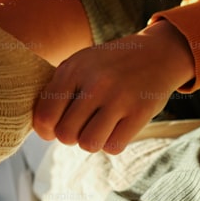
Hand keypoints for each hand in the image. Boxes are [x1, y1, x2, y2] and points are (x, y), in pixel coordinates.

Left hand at [32, 20, 194, 153]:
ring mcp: (120, 98)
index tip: (56, 128)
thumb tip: (42, 129)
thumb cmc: (109, 65)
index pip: (45, 117)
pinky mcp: (140, 112)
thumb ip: (57, 91)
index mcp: (74, 69)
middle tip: (82, 125)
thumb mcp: (80, 64)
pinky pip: (114, 147)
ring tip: (98, 128)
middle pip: (66, 135)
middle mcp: (95, 83)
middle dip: (71, 136)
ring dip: (91, 142)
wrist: (157, 53)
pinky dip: (112, 143)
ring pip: (89, 144)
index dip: (47, 131)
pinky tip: (116, 128)